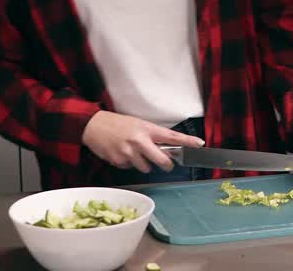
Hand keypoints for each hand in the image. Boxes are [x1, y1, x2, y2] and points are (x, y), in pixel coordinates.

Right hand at [81, 111, 203, 172]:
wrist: (93, 125)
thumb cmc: (118, 124)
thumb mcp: (138, 124)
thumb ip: (151, 136)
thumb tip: (166, 149)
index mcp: (146, 129)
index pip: (171, 136)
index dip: (186, 141)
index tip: (199, 144)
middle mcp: (139, 141)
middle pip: (161, 160)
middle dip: (166, 164)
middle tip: (168, 165)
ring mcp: (128, 152)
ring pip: (145, 167)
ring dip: (143, 164)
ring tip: (133, 152)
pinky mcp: (118, 161)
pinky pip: (129, 168)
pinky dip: (128, 164)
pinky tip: (121, 153)